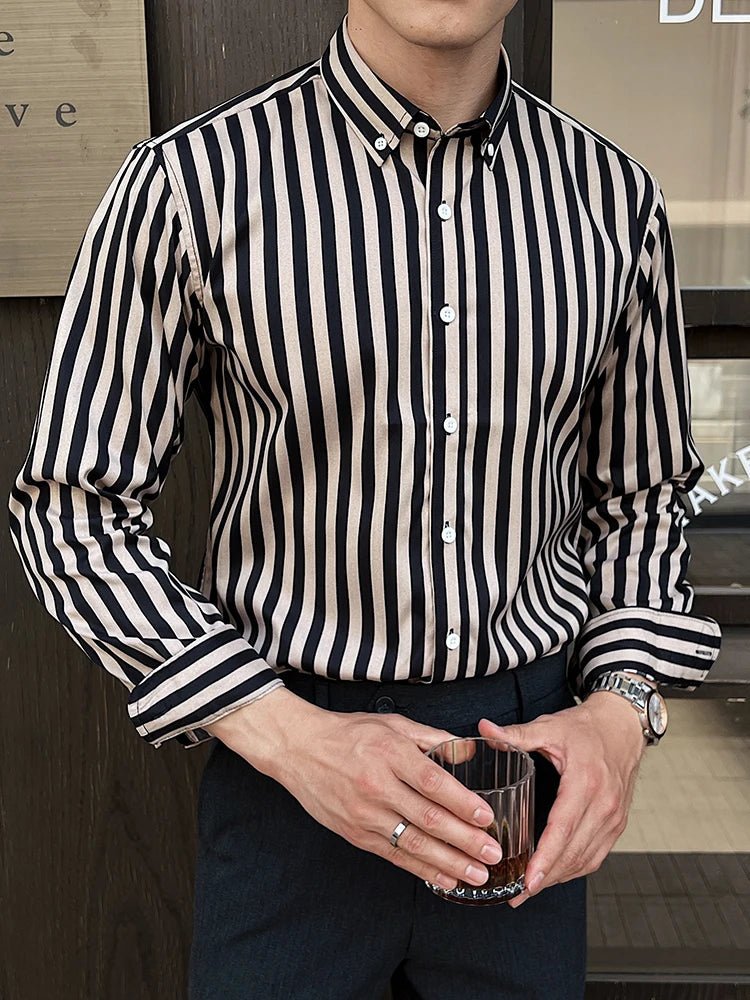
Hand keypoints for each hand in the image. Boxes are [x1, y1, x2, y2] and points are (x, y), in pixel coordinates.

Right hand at [205, 687, 504, 890]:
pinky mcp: (355, 833)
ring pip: (413, 843)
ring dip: (449, 863)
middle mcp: (377, 785)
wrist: (298, 749)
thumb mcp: (391, 724)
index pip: (432, 782)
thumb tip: (469, 751)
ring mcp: (364, 813)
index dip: (462, 802)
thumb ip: (431, 738)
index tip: (487, 817)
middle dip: (465, 840)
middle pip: (428, 818)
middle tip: (494, 853)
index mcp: (389, 753)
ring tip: (477, 875)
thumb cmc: (348, 733)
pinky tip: (445, 879)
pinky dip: (422, 870)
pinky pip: (394, 856)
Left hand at [476, 689, 646, 906]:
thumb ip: (516, 734)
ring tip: (530, 889)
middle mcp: (603, 805)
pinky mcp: (617, 824)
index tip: (528, 881)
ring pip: (586, 859)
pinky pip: (596, 855)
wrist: (622, 726)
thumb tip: (484, 729)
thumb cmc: (585, 728)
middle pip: (574, 852)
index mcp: (585, 783)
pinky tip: (554, 874)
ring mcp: (614, 818)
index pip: (563, 829)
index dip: (545, 858)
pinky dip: (574, 868)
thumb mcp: (549, 727)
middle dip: (546, 878)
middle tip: (517, 894)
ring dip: (559, 878)